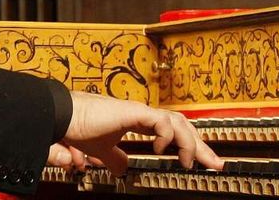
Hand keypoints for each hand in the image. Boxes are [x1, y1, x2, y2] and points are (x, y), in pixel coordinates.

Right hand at [47, 91, 223, 174]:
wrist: (64, 117)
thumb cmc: (79, 128)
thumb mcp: (102, 149)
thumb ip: (114, 157)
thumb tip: (122, 168)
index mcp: (136, 120)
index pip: (171, 129)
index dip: (188, 145)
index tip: (201, 162)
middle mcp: (141, 113)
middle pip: (181, 124)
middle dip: (200, 145)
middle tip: (214, 163)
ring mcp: (138, 110)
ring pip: (176, 120)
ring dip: (189, 142)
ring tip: (191, 161)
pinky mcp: (133, 111)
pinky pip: (160, 120)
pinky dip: (166, 135)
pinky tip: (161, 149)